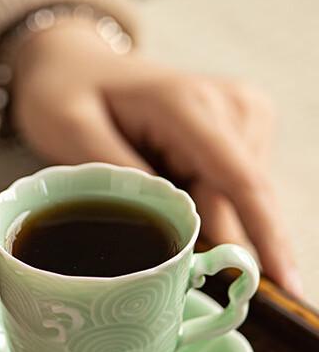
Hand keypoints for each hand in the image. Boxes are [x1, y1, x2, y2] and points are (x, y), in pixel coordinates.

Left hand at [11, 20, 301, 295]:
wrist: (73, 65)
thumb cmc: (65, 95)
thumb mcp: (69, 131)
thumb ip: (119, 174)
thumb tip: (170, 223)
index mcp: (188, 105)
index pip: (241, 182)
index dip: (266, 238)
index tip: (285, 286)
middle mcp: (230, 106)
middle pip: (240, 201)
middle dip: (215, 245)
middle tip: (169, 272)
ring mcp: (240, 116)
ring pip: (236, 202)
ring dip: (198, 223)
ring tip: (142, 203)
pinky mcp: (238, 131)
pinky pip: (229, 192)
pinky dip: (201, 209)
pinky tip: (165, 195)